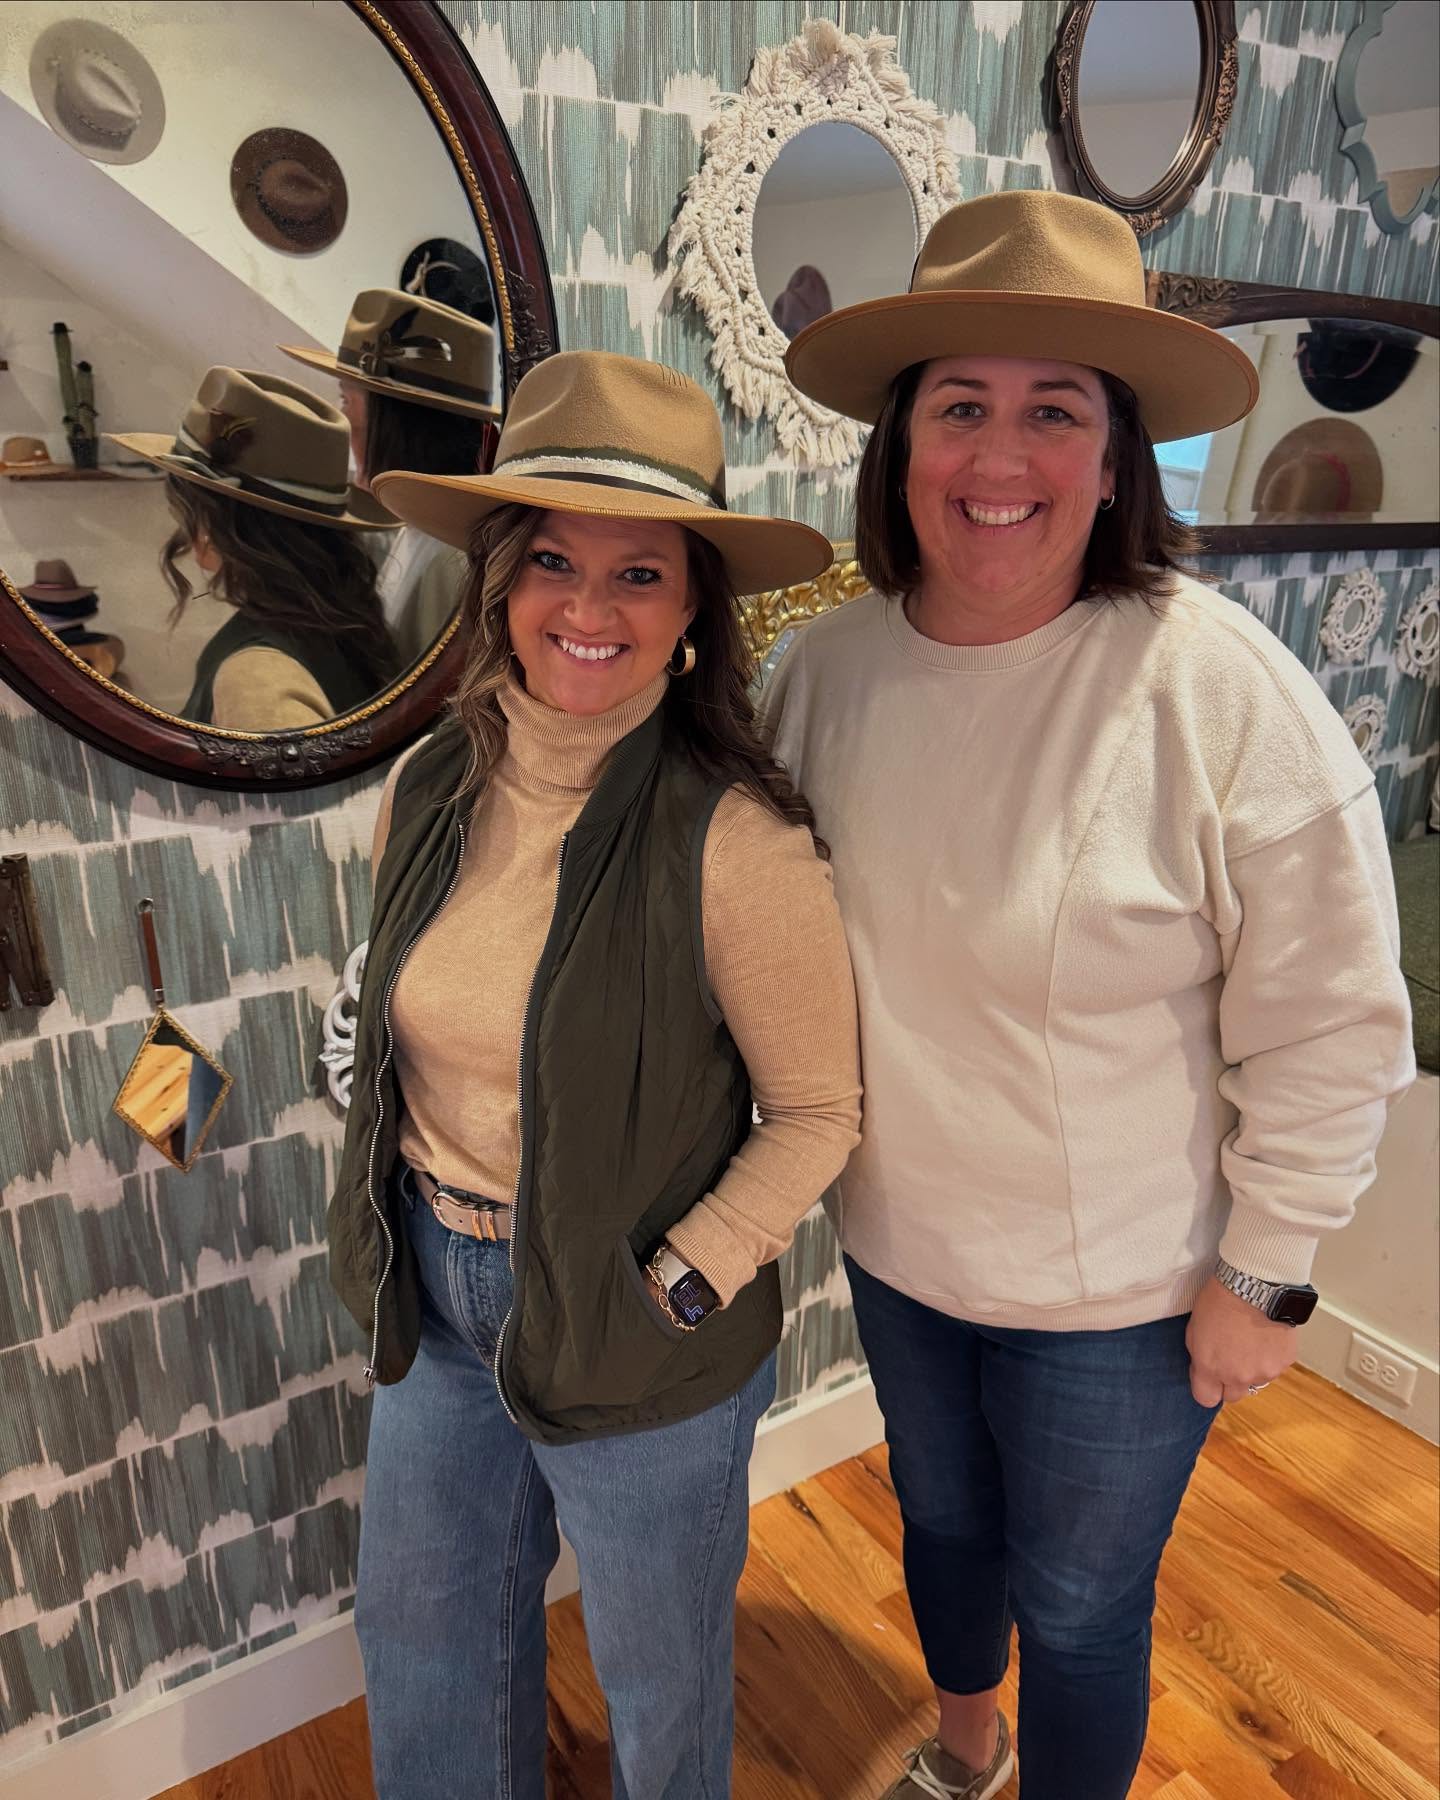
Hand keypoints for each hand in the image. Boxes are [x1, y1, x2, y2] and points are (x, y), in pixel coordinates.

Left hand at [1185, 1276, 1298, 1406]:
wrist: (1256, 1283)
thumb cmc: (1221, 1299)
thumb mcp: (1195, 1327)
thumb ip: (1200, 1356)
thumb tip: (1205, 1369)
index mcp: (1211, 1368)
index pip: (1206, 1399)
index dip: (1207, 1388)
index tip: (1209, 1378)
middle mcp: (1238, 1376)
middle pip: (1233, 1396)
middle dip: (1230, 1381)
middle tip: (1232, 1357)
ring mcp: (1264, 1371)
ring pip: (1257, 1380)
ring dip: (1253, 1368)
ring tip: (1251, 1340)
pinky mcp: (1284, 1362)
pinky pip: (1275, 1367)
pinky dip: (1271, 1356)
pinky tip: (1266, 1335)